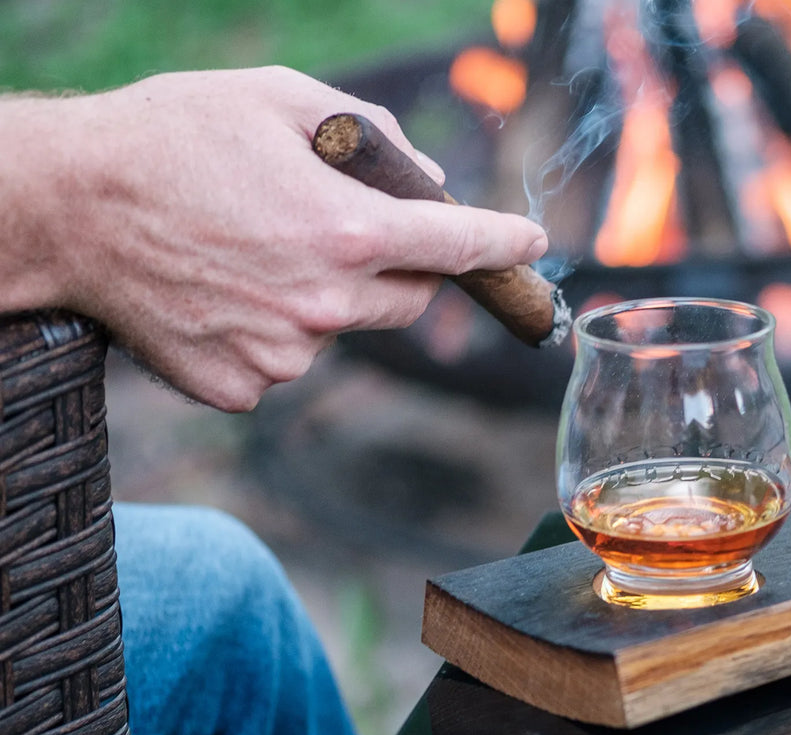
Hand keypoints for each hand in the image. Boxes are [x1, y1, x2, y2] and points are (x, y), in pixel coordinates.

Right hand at [0, 66, 546, 410]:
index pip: (458, 246)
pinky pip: (287, 359)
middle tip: (345, 232)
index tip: (533, 245)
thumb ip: (371, 135)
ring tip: (251, 252)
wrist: (64, 206)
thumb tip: (428, 178)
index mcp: (347, 230)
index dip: (504, 244)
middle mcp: (325, 303)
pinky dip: (271, 331)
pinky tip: (223, 291)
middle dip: (399, 268)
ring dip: (326, 298)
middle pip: (411, 301)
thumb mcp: (280, 99)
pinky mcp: (241, 387)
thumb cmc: (170, 137)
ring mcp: (283, 354)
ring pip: (346, 331)